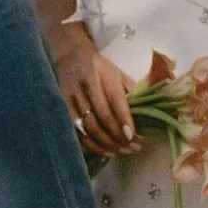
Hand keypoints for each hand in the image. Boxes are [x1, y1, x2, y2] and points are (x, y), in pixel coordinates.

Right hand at [53, 30, 139, 156]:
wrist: (70, 57)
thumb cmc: (99, 68)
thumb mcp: (118, 73)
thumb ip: (131, 92)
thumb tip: (145, 115)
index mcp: (103, 75)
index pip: (115, 101)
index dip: (124, 120)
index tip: (133, 136)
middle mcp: (86, 86)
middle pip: (102, 117)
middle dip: (118, 136)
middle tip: (132, 147)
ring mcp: (72, 97)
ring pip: (88, 127)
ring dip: (106, 143)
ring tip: (121, 151)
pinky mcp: (62, 107)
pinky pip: (76, 131)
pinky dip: (90, 144)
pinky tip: (103, 150)